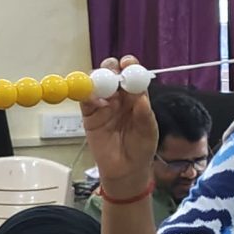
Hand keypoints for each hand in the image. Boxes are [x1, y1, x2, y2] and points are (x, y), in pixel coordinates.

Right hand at [80, 56, 160, 198]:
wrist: (125, 170)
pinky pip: (85, 100)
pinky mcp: (89, 115)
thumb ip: (144, 114)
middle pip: (112, 75)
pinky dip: (85, 94)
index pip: (132, 76)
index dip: (130, 66)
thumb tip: (141, 96)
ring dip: (97, 79)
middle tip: (111, 70)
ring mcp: (103, 105)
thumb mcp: (149, 132)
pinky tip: (90, 96)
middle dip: (111, 68)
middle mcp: (119, 97)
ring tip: (101, 83)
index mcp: (136, 97)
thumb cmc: (141, 149)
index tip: (127, 62)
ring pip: (97, 84)